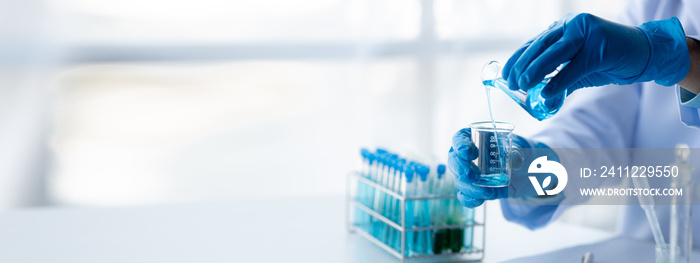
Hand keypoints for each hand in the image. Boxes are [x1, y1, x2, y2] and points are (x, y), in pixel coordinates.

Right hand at [447, 128, 557, 207]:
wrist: (532, 170)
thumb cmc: (523, 151)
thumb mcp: (523, 148)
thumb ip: (518, 151)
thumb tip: (515, 160)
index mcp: (476, 138)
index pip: (460, 138)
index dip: (460, 145)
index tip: (468, 152)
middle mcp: (469, 156)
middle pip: (454, 160)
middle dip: (459, 168)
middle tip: (469, 175)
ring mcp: (472, 173)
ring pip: (460, 180)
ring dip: (469, 187)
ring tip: (486, 192)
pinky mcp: (478, 189)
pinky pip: (467, 195)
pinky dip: (470, 200)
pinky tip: (479, 201)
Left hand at [504, 13, 688, 98]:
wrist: (644, 54)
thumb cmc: (608, 61)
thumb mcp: (578, 69)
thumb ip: (559, 79)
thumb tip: (538, 97)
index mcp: (564, 29)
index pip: (534, 43)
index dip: (518, 59)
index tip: (505, 75)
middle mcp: (572, 25)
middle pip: (541, 46)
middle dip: (523, 66)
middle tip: (513, 83)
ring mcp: (586, 32)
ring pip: (555, 53)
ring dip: (536, 70)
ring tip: (523, 86)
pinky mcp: (600, 45)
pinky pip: (575, 66)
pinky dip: (560, 81)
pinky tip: (548, 93)